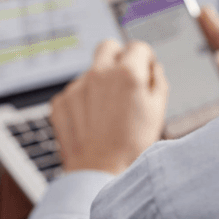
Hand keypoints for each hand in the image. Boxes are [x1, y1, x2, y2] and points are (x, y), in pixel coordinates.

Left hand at [50, 40, 167, 175]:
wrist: (100, 171)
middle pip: (108, 46)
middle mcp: (99, 73)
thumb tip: (152, 67)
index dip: (145, 58)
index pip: (138, 47)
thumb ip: (158, 80)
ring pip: (91, 72)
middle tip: (124, 77)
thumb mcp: (158, 110)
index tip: (145, 69)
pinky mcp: (60, 102)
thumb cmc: (132, 143)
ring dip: (101, 83)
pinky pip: (76, 91)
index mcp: (127, 72)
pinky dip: (84, 101)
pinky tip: (93, 121)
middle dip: (119, 56)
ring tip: (109, 112)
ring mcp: (77, 87)